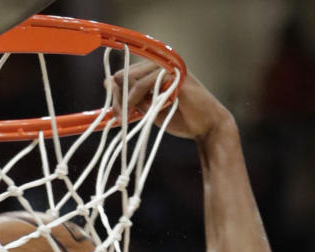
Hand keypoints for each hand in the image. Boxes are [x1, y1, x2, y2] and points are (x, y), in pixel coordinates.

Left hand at [109, 64, 233, 142]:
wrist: (206, 126)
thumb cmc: (182, 118)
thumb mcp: (151, 109)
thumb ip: (134, 99)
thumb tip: (108, 82)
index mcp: (154, 69)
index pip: (124, 75)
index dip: (116, 94)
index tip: (116, 115)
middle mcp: (160, 63)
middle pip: (123, 75)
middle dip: (117, 98)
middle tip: (118, 119)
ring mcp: (166, 66)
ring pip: (131, 78)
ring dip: (124, 101)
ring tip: (125, 119)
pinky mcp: (172, 74)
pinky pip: (144, 84)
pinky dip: (136, 99)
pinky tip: (136, 113)